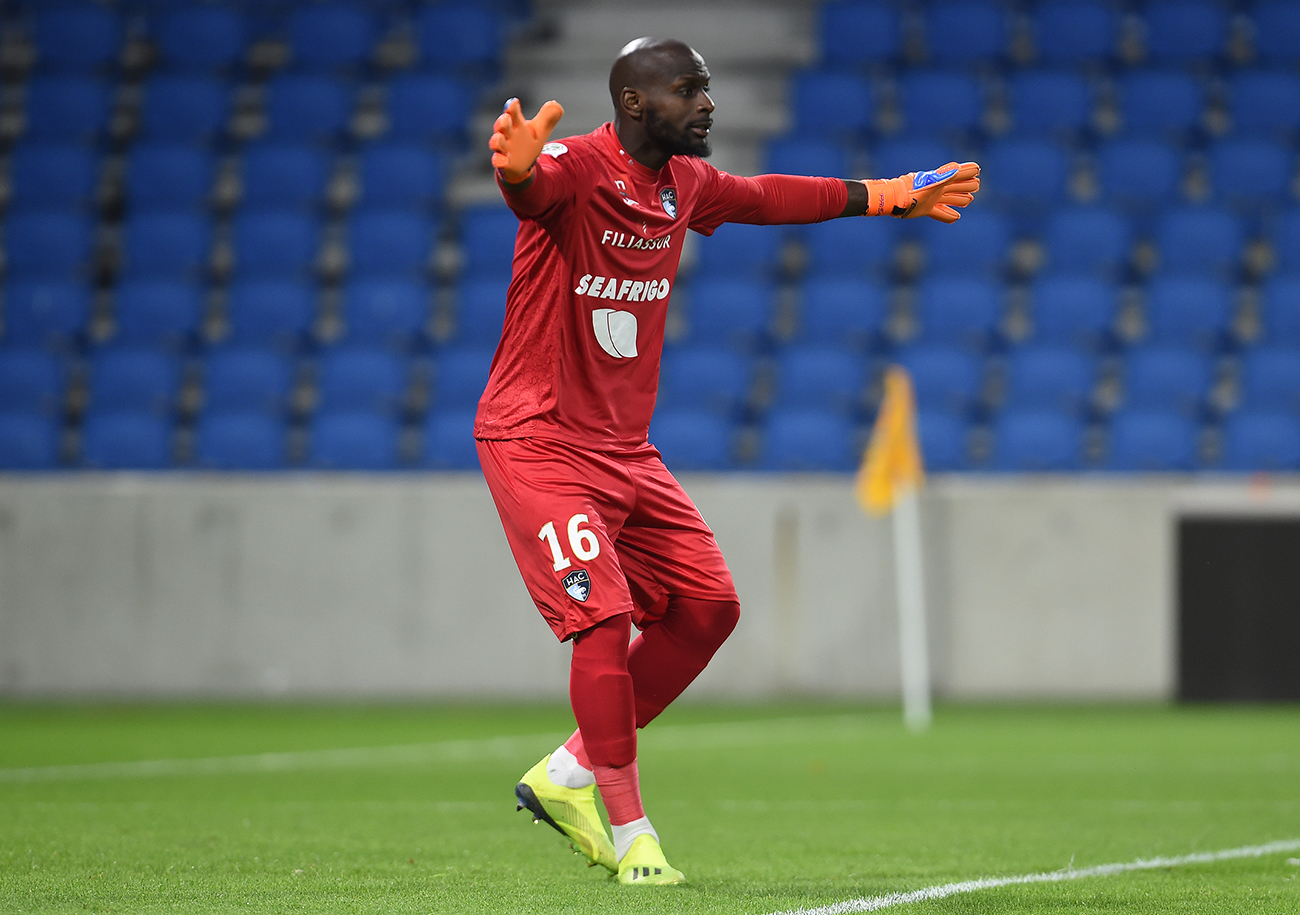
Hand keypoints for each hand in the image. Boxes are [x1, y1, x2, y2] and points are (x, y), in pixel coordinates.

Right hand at [489, 98, 564, 183]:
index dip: (513, 108)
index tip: (514, 102)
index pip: (513, 113)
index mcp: (517, 124)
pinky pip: (498, 161)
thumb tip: (557, 105)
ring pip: (496, 142)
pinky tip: (502, 161)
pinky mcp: (503, 162)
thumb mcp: (540, 130)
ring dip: (496, 140)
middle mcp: (508, 134)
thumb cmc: (528, 143)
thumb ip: (548, 118)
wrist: (523, 165)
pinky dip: (499, 160)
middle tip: (506, 118)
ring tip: (499, 138)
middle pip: (502, 125)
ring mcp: (504, 148)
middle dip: (502, 121)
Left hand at [863, 161, 980, 222]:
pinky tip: (956, 217)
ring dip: (959, 200)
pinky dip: (948, 215)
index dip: (968, 172)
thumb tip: (963, 168)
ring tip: (968, 201)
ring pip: (950, 199)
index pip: (959, 174)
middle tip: (976, 186)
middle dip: (967, 186)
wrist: (895, 201)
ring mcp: (932, 199)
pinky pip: (940, 213)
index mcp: (942, 180)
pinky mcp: (926, 209)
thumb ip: (947, 176)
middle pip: (957, 187)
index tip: (977, 169)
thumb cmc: (912, 191)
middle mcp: (938, 188)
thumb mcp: (932, 184)